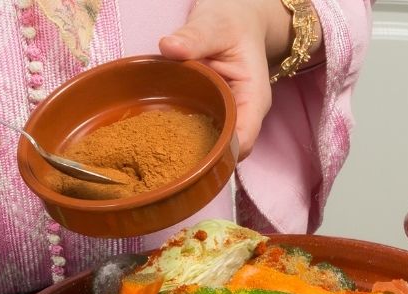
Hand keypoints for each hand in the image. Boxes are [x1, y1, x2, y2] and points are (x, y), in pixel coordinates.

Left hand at [160, 0, 295, 155]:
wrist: (234, 20)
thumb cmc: (231, 22)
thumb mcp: (215, 24)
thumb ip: (195, 36)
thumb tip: (169, 46)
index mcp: (253, 99)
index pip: (243, 141)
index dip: (219, 153)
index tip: (187, 153)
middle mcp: (243, 114)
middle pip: (225, 152)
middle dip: (197, 159)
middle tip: (161, 160)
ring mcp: (226, 117)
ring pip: (210, 148)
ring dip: (185, 152)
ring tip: (154, 154)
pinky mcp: (210, 115)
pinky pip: (196, 135)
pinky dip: (178, 139)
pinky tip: (154, 139)